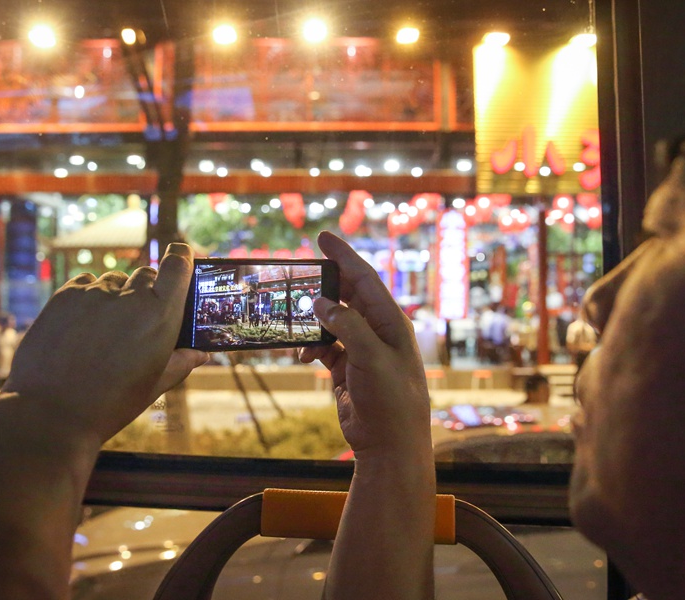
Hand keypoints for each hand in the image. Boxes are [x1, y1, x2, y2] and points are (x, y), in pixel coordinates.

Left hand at [0, 243, 208, 444]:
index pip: (178, 265)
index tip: (181, 257)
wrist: (50, 413)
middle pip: (146, 274)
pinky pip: (85, 283)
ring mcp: (95, 293)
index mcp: (160, 316)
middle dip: (147, 290)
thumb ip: (180, 363)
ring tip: (104, 330)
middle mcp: (130, 297)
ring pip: (114, 281)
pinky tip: (82, 325)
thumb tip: (200, 353)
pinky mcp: (64, 295)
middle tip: (137, 320)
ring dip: (116, 296)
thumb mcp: (153, 386)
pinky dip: (89, 296)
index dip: (181, 257)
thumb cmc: (109, 404)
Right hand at [300, 231, 431, 460]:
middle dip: (323, 284)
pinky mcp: (347, 369)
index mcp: (390, 321)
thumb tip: (322, 302)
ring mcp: (361, 350)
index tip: (323, 237)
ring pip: (332, 322)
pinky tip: (302, 355)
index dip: (344, 256)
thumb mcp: (372, 357)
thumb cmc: (391, 399)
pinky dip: (311, 346)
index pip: (365, 278)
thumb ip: (347, 325)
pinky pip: (324, 347)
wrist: (390, 444)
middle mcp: (377, 331)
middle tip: (298, 273)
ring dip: (313, 321)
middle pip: (346, 296)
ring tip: (293, 318)